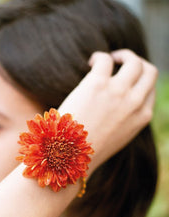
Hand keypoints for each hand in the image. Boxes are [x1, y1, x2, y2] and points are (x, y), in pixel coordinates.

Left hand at [58, 49, 156, 170]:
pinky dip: (100, 57)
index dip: (140, 82)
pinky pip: (106, 60)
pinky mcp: (98, 84)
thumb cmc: (86, 149)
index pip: (151, 90)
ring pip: (134, 61)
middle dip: (138, 63)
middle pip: (149, 72)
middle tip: (121, 62)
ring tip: (109, 58)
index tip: (125, 81)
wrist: (70, 155)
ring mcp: (118, 91)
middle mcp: (135, 102)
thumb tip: (115, 112)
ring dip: (123, 55)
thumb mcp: (116, 138)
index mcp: (142, 117)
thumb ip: (122, 121)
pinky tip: (91, 63)